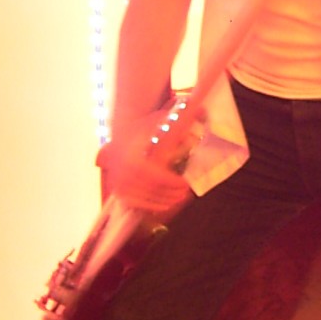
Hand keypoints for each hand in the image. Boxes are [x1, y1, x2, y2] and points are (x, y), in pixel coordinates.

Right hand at [99, 102, 201, 217]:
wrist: (122, 133)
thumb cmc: (145, 127)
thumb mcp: (162, 119)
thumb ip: (181, 119)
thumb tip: (202, 113)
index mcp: (134, 158)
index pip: (156, 177)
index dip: (172, 183)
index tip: (185, 184)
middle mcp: (123, 173)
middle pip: (152, 190)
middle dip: (171, 193)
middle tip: (185, 192)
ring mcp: (119, 183)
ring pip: (145, 199)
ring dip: (164, 201)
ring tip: (179, 198)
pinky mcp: (118, 190)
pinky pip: (136, 204)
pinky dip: (151, 206)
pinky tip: (164, 205)